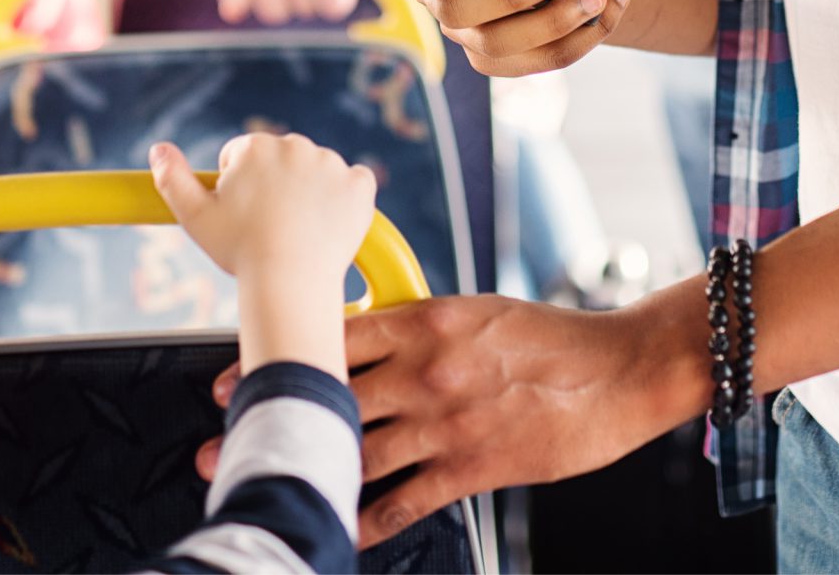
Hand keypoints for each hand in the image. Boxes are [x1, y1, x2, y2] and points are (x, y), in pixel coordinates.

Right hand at [152, 133, 377, 377]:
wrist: (289, 279)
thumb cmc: (239, 250)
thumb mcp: (193, 216)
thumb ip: (172, 178)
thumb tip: (157, 148)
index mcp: (256, 146)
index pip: (243, 156)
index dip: (239, 186)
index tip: (243, 213)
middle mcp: (296, 145)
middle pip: (282, 161)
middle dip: (275, 185)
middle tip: (270, 225)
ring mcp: (331, 163)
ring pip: (316, 172)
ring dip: (310, 192)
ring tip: (298, 230)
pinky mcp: (359, 185)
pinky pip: (355, 183)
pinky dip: (346, 200)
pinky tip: (330, 223)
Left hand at [200, 292, 706, 545]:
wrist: (619, 370)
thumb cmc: (553, 339)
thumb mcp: (480, 312)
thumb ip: (423, 327)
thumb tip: (375, 336)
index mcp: (427, 321)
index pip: (335, 336)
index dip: (277, 358)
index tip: (230, 377)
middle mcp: (427, 369)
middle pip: (330, 395)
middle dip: (269, 419)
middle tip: (219, 441)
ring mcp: (447, 420)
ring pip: (358, 450)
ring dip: (305, 469)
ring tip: (261, 484)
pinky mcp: (474, 466)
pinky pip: (405, 498)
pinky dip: (367, 516)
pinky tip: (337, 526)